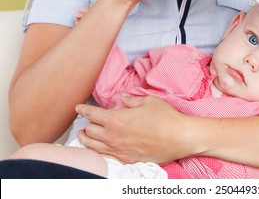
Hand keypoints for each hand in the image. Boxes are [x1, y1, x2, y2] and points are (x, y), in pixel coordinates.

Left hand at [75, 95, 190, 163]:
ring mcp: (119, 150)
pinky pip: (106, 157)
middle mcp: (113, 136)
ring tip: (83, 136)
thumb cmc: (165, 117)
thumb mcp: (148, 102)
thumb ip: (131, 100)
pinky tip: (98, 149)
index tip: (78, 107)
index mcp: (116, 119)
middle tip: (85, 122)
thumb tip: (123, 98)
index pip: (92, 114)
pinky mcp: (127, 160)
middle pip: (90, 131)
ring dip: (86, 140)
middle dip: (85, 125)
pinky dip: (98, 152)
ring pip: (94, 146)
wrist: (180, 137)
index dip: (83, 110)